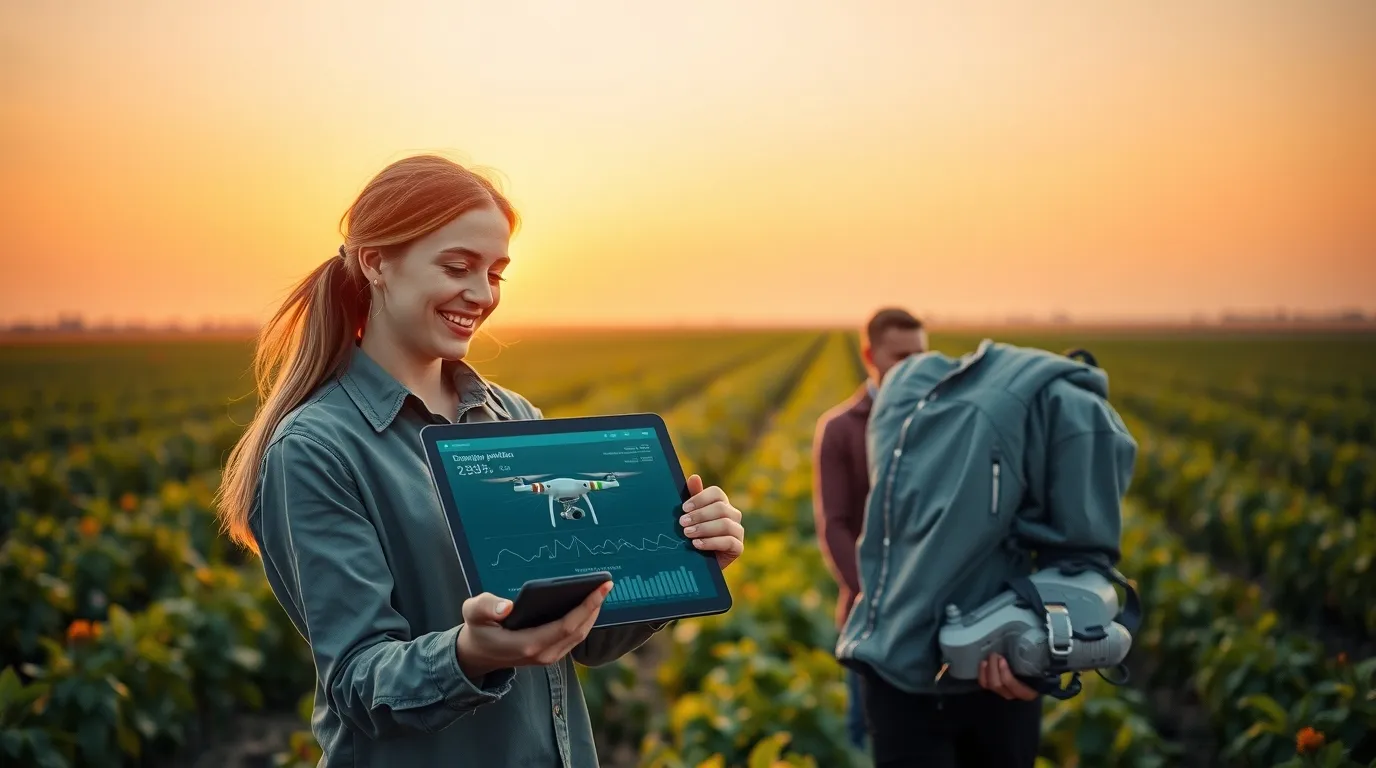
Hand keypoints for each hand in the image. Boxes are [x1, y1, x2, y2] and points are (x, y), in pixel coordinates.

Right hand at [455, 583, 611, 679]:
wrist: (477, 655)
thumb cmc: (477, 629)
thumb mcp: (473, 613)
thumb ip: (486, 607)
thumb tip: (507, 606)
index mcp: (527, 644)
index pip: (567, 625)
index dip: (587, 606)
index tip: (601, 587)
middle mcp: (543, 653)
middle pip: (579, 629)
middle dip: (595, 606)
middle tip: (607, 584)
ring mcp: (548, 656)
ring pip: (579, 635)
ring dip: (592, 613)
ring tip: (601, 591)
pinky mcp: (550, 653)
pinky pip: (574, 637)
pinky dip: (584, 620)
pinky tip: (589, 603)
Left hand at [679, 474, 744, 569]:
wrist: (697, 564)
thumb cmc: (693, 536)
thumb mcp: (691, 517)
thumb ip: (693, 498)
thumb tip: (694, 477)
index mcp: (722, 504)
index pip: (716, 493)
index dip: (700, 498)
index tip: (684, 508)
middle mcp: (733, 515)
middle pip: (721, 508)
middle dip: (699, 515)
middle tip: (682, 523)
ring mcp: (738, 531)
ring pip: (725, 524)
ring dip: (704, 528)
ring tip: (687, 534)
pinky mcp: (738, 548)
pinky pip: (728, 542)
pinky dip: (711, 542)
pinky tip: (697, 544)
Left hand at [978, 653, 1039, 700]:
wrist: (1033, 677)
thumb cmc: (1038, 671)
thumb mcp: (1039, 669)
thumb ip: (1035, 665)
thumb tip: (1040, 653)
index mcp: (1028, 693)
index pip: (1014, 688)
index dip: (1005, 674)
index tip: (1003, 659)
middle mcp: (1014, 696)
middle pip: (998, 685)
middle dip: (993, 668)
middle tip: (995, 654)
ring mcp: (1003, 694)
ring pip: (990, 685)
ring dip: (987, 670)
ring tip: (989, 657)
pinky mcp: (995, 689)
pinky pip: (984, 684)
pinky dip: (982, 673)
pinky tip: (983, 663)